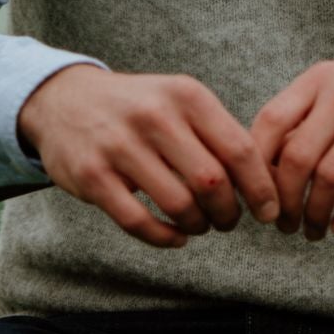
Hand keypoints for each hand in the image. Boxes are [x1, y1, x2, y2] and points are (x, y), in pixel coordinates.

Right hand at [17, 65, 280, 248]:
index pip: (239, 149)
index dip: (261, 188)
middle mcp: (154, 115)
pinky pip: (138, 221)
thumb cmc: (137, 107)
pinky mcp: (91, 175)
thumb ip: (217, 133)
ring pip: (178, 204)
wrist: (63, 99)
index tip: (269, 211)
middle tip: (228, 221)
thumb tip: (264, 183)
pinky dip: (165, 237)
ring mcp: (119, 146)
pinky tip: (176, 235)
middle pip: (212, 181)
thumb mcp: (178, 100)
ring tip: (200, 225)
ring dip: (198, 225)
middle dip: (228, 212)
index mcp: (186, 95)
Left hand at [251, 55, 333, 241]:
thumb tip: (259, 170)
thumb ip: (302, 120)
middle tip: (283, 223)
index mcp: (320, 78)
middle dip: (284, 201)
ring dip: (314, 214)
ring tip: (311, 230)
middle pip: (296, 156)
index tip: (255, 196)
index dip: (256, 167)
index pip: (271, 123)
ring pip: (329, 176)